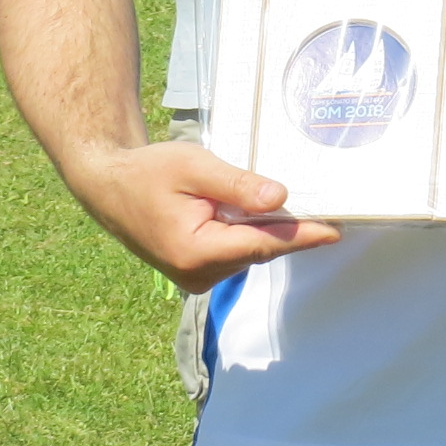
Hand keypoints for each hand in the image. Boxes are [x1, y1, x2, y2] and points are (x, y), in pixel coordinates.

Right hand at [66, 140, 341, 290]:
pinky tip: (249, 210)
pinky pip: (237, 252)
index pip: (261, 244)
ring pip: (250, 251)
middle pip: (260, 249)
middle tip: (323, 203)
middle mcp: (198, 275)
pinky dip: (249, 233)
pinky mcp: (198, 273)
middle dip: (287, 227)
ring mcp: (197, 279)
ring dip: (265, 228)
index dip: (300, 236)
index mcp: (195, 252)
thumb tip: (279, 197)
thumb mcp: (194, 167)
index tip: (335, 231)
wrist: (110, 186)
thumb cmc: (149, 171)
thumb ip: (236, 184)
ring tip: (270, 197)